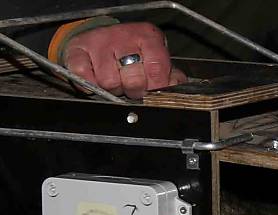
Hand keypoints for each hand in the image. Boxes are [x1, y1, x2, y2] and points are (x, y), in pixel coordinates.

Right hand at [64, 22, 187, 99]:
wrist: (101, 37)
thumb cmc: (134, 51)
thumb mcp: (156, 58)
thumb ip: (169, 74)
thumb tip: (175, 87)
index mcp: (148, 37)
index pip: (157, 70)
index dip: (155, 87)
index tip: (152, 90)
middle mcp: (124, 35)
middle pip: (133, 80)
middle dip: (134, 90)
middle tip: (133, 87)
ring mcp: (99, 41)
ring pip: (109, 82)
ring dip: (113, 89)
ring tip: (116, 81)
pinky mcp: (77, 48)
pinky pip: (83, 76)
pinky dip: (90, 84)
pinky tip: (97, 80)